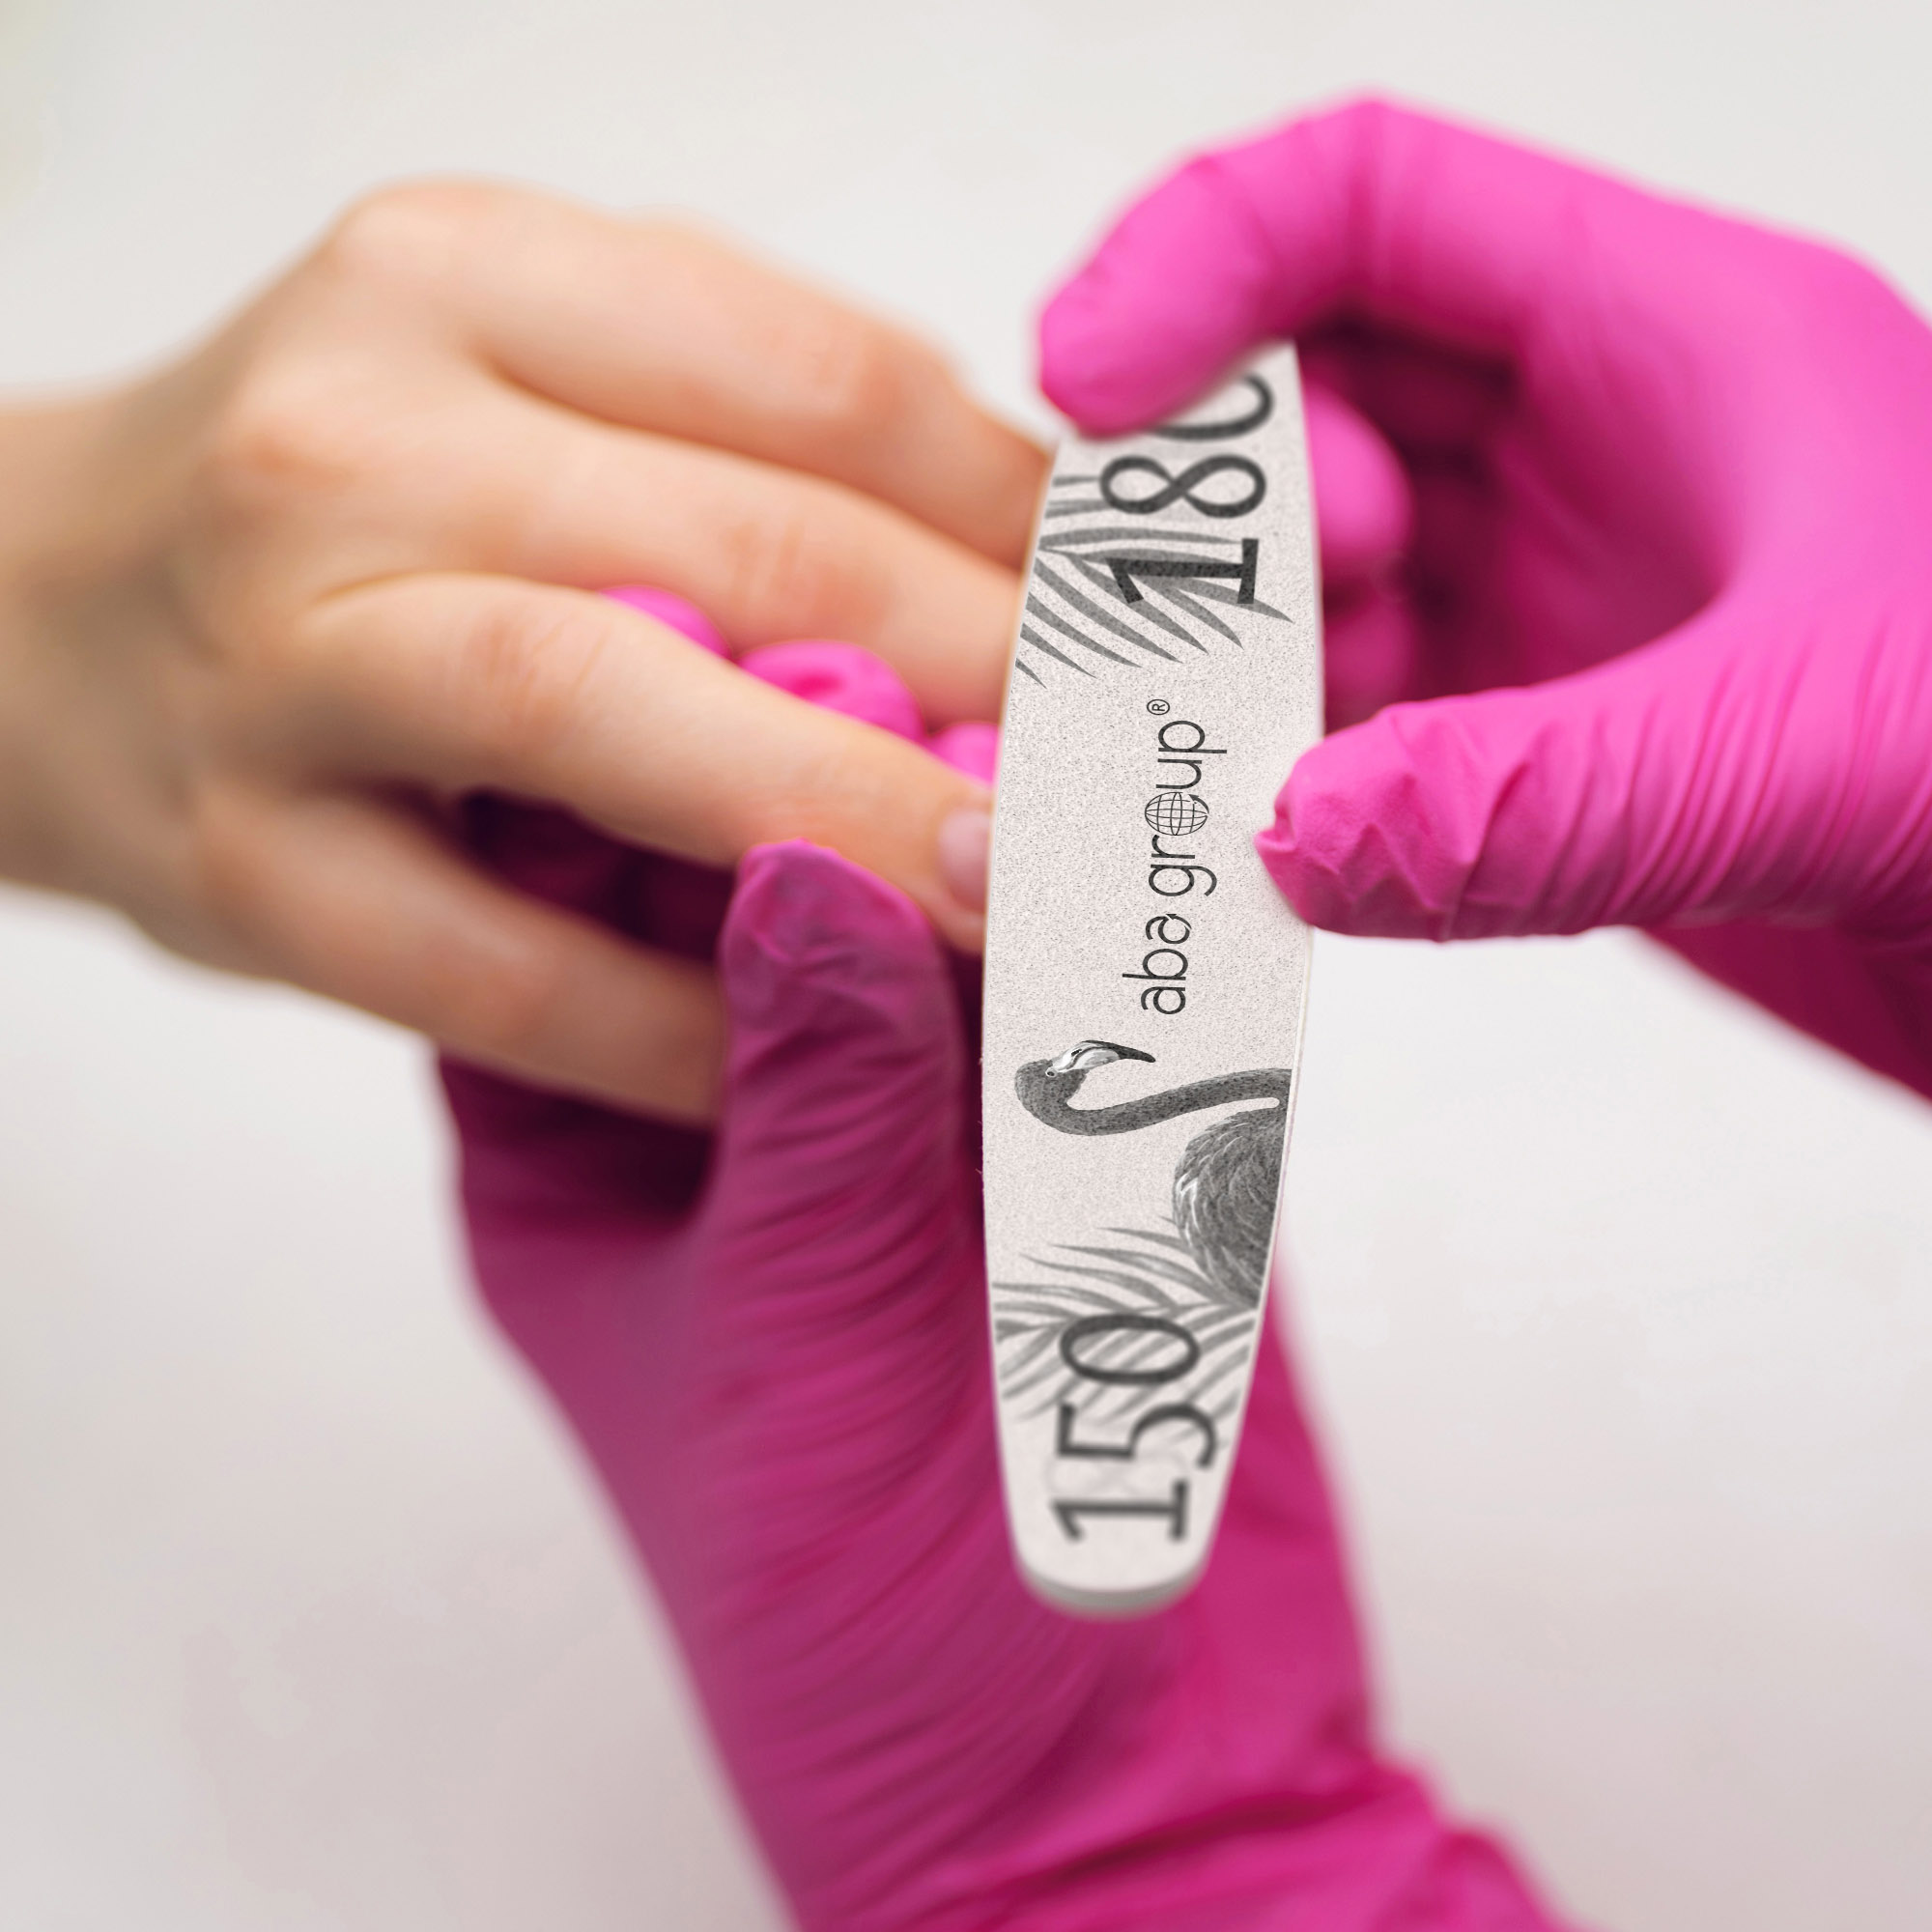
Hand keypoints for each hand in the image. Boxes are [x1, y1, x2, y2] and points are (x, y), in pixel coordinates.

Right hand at [0, 186, 1041, 1119]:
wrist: (34, 607)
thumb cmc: (339, 497)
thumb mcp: (528, 371)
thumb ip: (757, 428)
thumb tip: (1027, 555)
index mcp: (469, 278)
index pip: (828, 385)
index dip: (1026, 521)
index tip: (1149, 633)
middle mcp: (360, 438)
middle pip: (750, 545)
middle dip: (989, 679)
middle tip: (1137, 782)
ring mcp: (280, 654)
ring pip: (607, 718)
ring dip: (841, 820)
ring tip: (1009, 902)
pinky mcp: (239, 864)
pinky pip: (497, 967)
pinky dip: (673, 1023)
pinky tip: (802, 1043)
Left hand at [443, 643, 1565, 1930]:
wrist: (1119, 1773)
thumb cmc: (869, 1627)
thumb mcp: (798, 1353)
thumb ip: (820, 1105)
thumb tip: (810, 860)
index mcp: (583, 1149)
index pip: (552, 906)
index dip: (620, 770)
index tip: (700, 658)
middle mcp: (736, 1101)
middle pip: (750, 871)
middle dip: (817, 771)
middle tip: (887, 682)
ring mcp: (908, 1106)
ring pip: (922, 904)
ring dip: (973, 825)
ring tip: (1021, 739)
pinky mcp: (1067, 1136)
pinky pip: (1071, 984)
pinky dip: (1102, 915)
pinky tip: (1132, 833)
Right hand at [1042, 99, 1931, 1099]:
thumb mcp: (1834, 753)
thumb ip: (1553, 795)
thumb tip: (1288, 838)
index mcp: (1672, 342)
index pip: (1370, 205)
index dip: (1196, 261)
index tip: (1083, 387)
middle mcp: (1592, 456)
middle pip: (1303, 398)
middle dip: (1220, 517)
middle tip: (1203, 656)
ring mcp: (1556, 611)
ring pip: (1310, 582)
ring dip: (1240, 667)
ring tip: (1240, 776)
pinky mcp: (1540, 753)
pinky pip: (1355, 732)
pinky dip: (1291, 785)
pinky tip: (1285, 854)